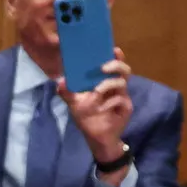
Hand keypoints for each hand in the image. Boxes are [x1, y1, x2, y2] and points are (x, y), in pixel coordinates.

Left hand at [58, 51, 136, 167]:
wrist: (96, 138)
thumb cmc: (87, 117)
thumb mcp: (74, 104)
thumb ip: (67, 93)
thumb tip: (60, 82)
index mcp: (105, 82)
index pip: (113, 66)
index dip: (116, 56)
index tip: (112, 49)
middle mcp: (116, 87)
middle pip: (124, 70)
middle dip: (116, 65)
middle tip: (102, 67)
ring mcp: (122, 97)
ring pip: (122, 83)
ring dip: (108, 84)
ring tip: (96, 91)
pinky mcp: (126, 109)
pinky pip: (121, 100)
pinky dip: (109, 103)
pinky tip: (101, 109)